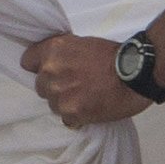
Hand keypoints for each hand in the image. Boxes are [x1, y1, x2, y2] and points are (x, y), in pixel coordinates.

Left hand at [26, 29, 146, 128]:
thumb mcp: (83, 44)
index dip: (38, 66)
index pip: (27, 61)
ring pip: (53, 104)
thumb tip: (56, 66)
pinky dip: (77, 116)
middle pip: (40, 86)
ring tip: (87, 97)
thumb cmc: (115, 55)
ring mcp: (59, 94)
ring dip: (66, 103)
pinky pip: (66, 119)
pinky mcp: (71, 113)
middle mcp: (50, 72)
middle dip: (55, 87)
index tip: (48, 70)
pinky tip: (91, 108)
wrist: (137, 72)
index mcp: (53, 51)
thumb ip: (64, 55)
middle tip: (76, 85)